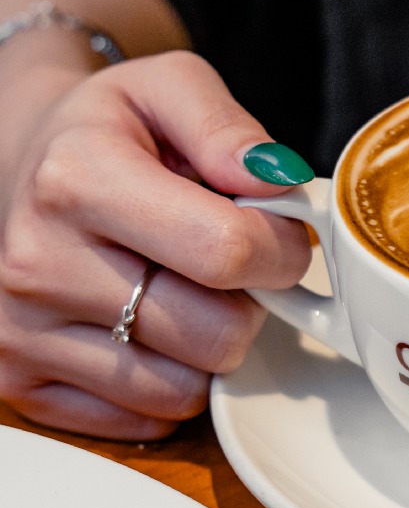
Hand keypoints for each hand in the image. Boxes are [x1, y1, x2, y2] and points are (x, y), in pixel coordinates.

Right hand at [0, 51, 311, 439]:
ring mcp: (20, 331)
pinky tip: (156, 331)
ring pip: (186, 388)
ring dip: (212, 348)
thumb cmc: (110, 132)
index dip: (282, 249)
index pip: (228, 252)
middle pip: (217, 333)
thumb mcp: (169, 88)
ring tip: (188, 293)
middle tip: (231, 268)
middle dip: (251, 302)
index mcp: (78, 179)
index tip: (277, 233)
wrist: (24, 167)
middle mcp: (38, 262)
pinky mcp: (21, 385)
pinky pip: (148, 419)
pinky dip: (173, 383)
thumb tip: (279, 182)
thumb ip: (228, 128)